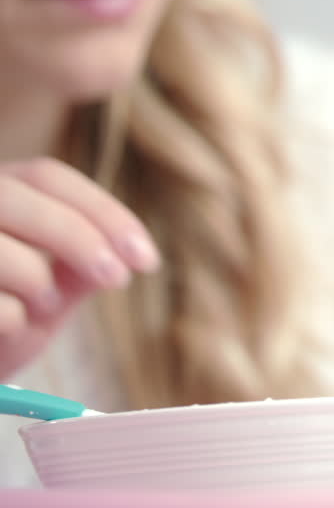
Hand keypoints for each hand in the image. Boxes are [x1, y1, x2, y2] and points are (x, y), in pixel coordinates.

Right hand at [0, 158, 159, 378]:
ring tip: (39, 308)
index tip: (146, 259)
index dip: (104, 212)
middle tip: (118, 279)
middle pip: (22, 191)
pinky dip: (9, 318)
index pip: (48, 176)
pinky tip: (4, 331)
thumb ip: (76, 268)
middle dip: (81, 236)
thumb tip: (123, 250)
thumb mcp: (42, 298)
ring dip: (36, 281)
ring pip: (0, 244)